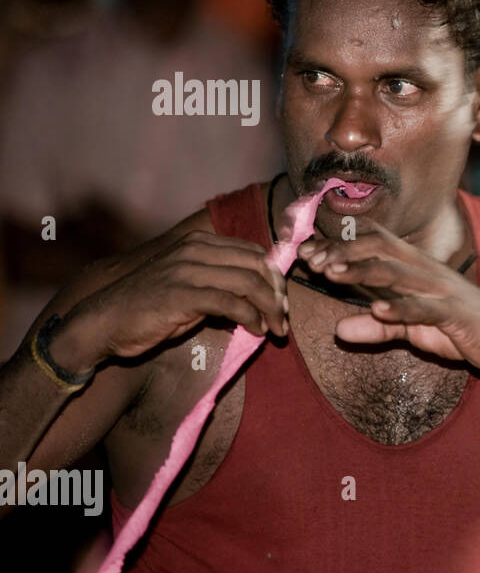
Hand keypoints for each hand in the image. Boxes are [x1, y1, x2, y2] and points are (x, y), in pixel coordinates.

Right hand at [58, 230, 288, 372]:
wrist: (103, 322)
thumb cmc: (148, 308)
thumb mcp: (188, 287)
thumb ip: (220, 284)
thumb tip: (258, 299)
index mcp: (200, 242)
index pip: (254, 252)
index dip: (275, 278)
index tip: (281, 302)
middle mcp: (195, 249)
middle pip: (257, 265)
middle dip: (278, 294)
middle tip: (283, 318)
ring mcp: (187, 270)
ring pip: (249, 282)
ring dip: (270, 309)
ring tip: (276, 329)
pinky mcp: (181, 294)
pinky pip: (230, 303)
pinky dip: (250, 318)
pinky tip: (255, 330)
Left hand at [297, 225, 479, 370]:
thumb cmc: (461, 329)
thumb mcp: (413, 329)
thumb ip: (379, 327)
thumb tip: (339, 329)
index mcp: (416, 268)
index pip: (374, 244)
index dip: (339, 245)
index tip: (306, 253)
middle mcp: (426, 271)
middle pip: (380, 246)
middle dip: (343, 250)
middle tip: (310, 259)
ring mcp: (441, 290)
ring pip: (396, 272)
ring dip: (361, 271)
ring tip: (331, 273)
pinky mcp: (455, 313)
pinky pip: (424, 308)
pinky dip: (400, 309)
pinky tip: (377, 310)